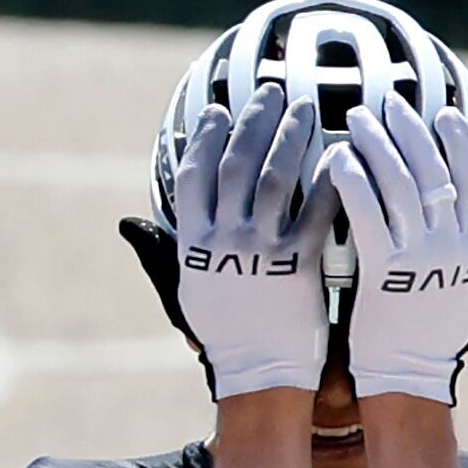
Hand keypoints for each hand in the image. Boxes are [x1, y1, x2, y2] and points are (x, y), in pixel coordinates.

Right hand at [119, 84, 332, 399]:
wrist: (259, 373)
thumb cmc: (223, 333)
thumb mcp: (184, 290)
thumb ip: (162, 251)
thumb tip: (129, 223)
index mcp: (193, 245)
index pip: (195, 176)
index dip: (204, 139)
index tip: (216, 111)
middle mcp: (223, 243)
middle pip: (237, 165)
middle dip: (253, 122)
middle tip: (271, 93)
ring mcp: (260, 252)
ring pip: (277, 178)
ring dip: (290, 137)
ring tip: (304, 109)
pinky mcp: (297, 265)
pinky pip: (315, 212)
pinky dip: (328, 181)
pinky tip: (338, 156)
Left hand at [314, 95, 467, 404]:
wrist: (407, 378)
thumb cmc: (430, 336)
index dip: (458, 142)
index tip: (443, 113)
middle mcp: (453, 246)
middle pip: (434, 170)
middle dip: (410, 130)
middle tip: (387, 103)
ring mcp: (421, 257)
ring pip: (401, 183)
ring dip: (378, 143)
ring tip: (358, 118)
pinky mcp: (385, 270)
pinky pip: (368, 213)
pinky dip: (354, 180)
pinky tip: (338, 158)